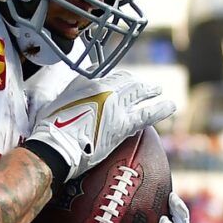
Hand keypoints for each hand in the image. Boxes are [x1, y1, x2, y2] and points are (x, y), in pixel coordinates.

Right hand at [24, 66, 176, 181]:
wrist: (56, 147)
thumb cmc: (52, 126)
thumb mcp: (62, 97)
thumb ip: (78, 85)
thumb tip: (89, 75)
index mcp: (90, 82)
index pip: (114, 75)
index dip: (122, 78)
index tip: (126, 81)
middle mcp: (106, 90)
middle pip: (129, 82)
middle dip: (139, 84)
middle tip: (147, 86)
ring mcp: (117, 106)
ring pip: (140, 94)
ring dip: (151, 91)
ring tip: (159, 91)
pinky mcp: (123, 125)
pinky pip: (147, 113)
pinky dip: (161, 109)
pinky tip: (171, 107)